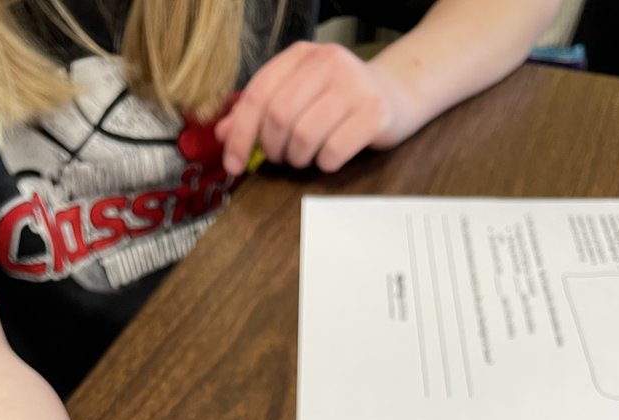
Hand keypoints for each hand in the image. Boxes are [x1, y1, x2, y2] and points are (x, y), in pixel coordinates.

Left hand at [216, 41, 415, 174]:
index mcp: (301, 56)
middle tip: (281, 157)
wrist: (395, 95)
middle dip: (272, 148)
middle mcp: (327, 63)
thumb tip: (222, 133)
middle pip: (278, 117)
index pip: (258, 95)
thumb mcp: (298, 96)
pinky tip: (329, 157)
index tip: (233, 164)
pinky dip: (325, 163)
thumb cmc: (339, 101)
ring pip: (303, 136)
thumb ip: (260, 111)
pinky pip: (333, 151)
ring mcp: (353, 86)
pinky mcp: (374, 113)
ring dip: (298, 158)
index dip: (240, 134)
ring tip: (305, 157)